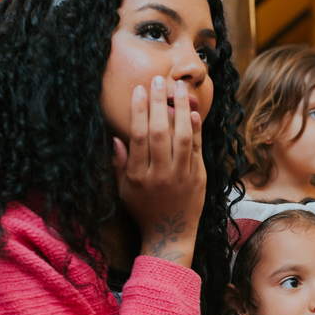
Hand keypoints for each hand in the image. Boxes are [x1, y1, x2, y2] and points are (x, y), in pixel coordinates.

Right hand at [112, 77, 205, 265]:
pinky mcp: (199, 178)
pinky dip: (195, 130)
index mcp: (139, 176)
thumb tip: (116, 137)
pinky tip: (192, 112)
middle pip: (160, 132)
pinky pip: (197, 149)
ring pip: (181, 137)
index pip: (139, 136)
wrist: (170, 235)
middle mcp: (160, 174)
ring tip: (178, 88)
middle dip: (158, 103)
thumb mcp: (124, 190)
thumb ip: (120, 164)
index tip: (139, 90)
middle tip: (158, 79)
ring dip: (180, 109)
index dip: (139, 110)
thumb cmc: (143, 210)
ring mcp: (182, 176)